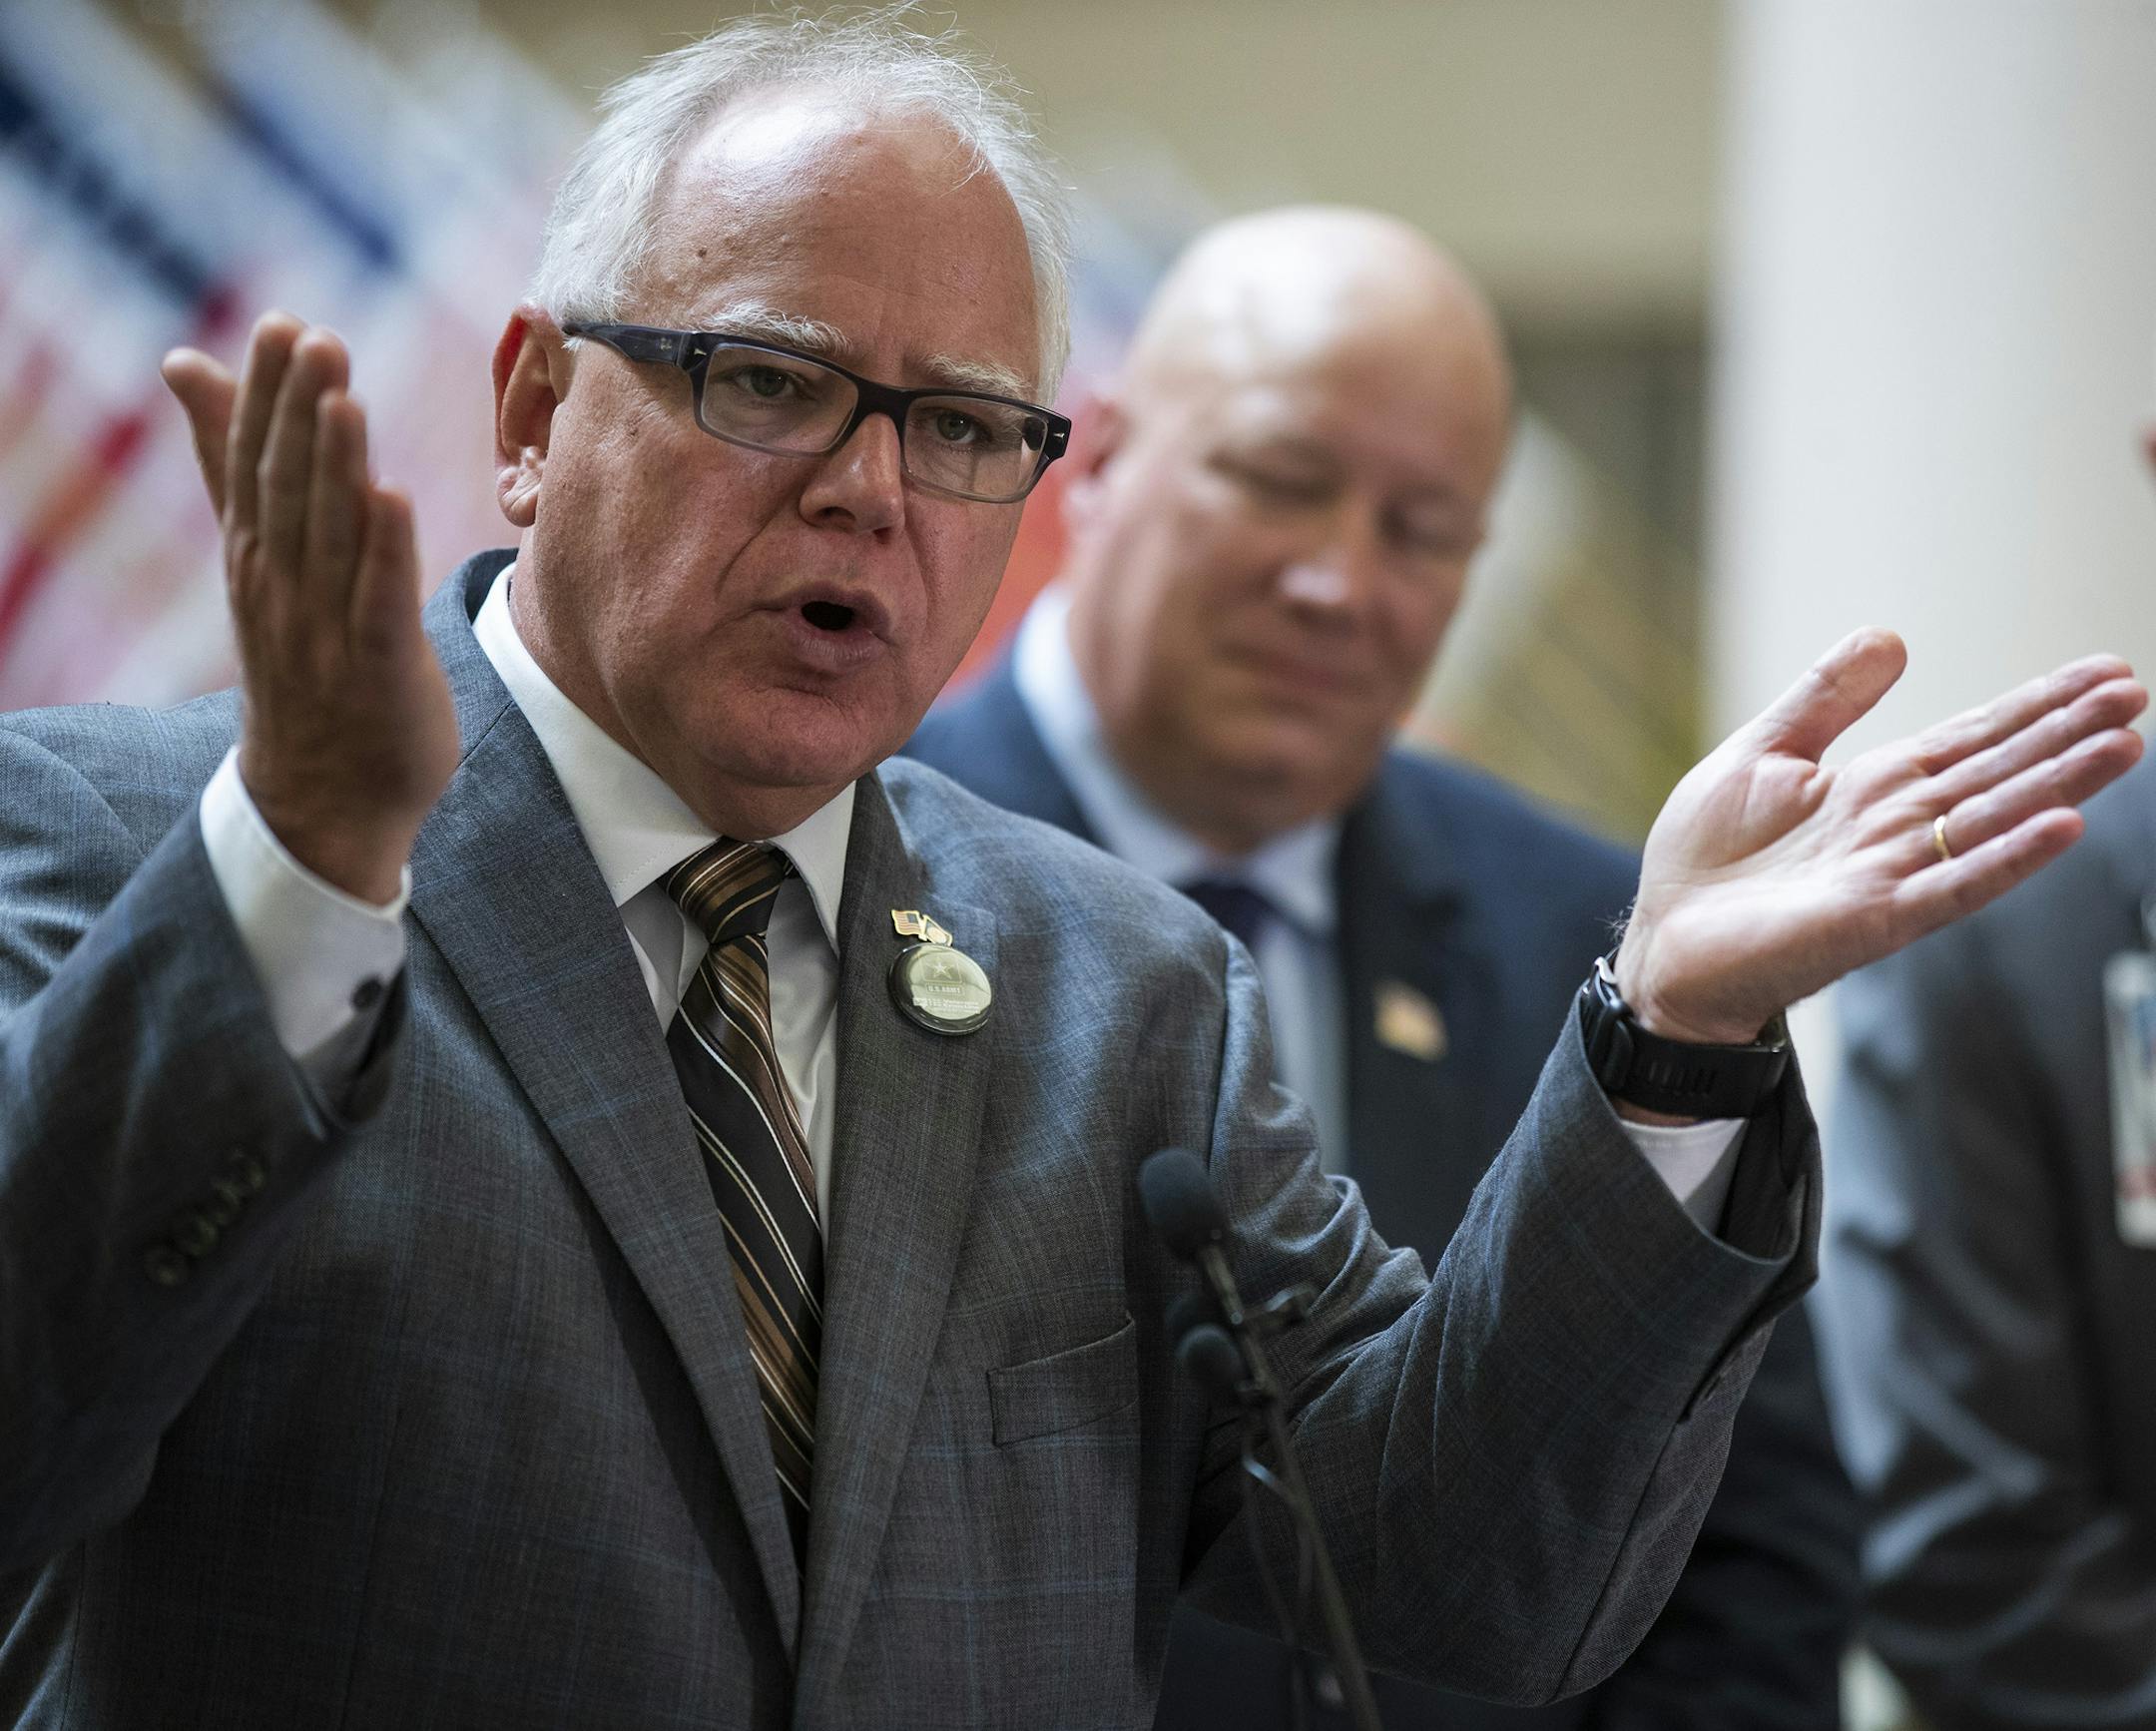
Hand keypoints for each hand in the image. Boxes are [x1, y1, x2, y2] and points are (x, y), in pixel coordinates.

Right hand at [163, 313, 458, 903]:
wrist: (322, 797)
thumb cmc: (304, 662)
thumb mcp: (261, 558)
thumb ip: (231, 464)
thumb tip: (188, 365)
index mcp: (258, 555)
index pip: (255, 463)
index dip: (267, 395)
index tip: (283, 324)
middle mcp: (282, 585)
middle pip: (287, 486)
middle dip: (298, 411)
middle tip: (313, 337)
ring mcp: (326, 628)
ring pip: (328, 534)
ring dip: (335, 463)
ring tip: (343, 394)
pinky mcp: (380, 667)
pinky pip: (378, 602)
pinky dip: (383, 550)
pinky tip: (392, 496)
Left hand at [1616, 629, 2145, 1045]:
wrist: (1663, 941)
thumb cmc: (1707, 859)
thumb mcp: (1762, 753)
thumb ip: (1825, 699)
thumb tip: (1892, 637)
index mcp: (1874, 787)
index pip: (1972, 737)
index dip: (2036, 705)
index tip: (2105, 672)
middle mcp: (1897, 828)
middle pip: (1998, 771)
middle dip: (2066, 733)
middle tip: (2134, 694)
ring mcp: (1892, 874)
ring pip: (1991, 821)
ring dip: (2057, 786)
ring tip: (2124, 746)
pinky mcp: (1872, 919)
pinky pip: (1951, 886)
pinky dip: (2004, 858)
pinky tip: (2060, 829)